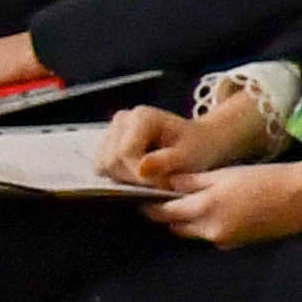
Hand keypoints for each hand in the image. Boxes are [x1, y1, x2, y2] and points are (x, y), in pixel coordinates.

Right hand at [101, 97, 265, 188]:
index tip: (162, 184)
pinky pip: (103, 168)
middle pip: (111, 161)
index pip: (125, 154)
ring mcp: (112, 130)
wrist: (198, 141)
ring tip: (152, 178)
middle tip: (159, 183)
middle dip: (134, 179)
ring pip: (103, 166)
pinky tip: (141, 175)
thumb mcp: (189, 156)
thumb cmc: (196, 147)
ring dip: (126, 179)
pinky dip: (120, 176)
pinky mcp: (107, 143)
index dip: (140, 176)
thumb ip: (166, 162)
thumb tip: (141, 169)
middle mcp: (122, 119)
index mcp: (142, 117)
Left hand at [148, 155, 301, 249]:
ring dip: (187, 220)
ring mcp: (224, 240)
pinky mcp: (237, 244)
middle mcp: (210, 230)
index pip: (164, 212)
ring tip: (190, 203)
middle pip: (175, 226)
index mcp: (204, 208)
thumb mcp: (225, 174)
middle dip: (167, 214)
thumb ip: (193, 181)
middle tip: (162, 197)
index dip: (150, 205)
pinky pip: (211, 236)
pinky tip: (218, 211)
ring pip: (193, 232)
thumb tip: (165, 182)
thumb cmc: (265, 179)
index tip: (140, 195)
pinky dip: (207, 225)